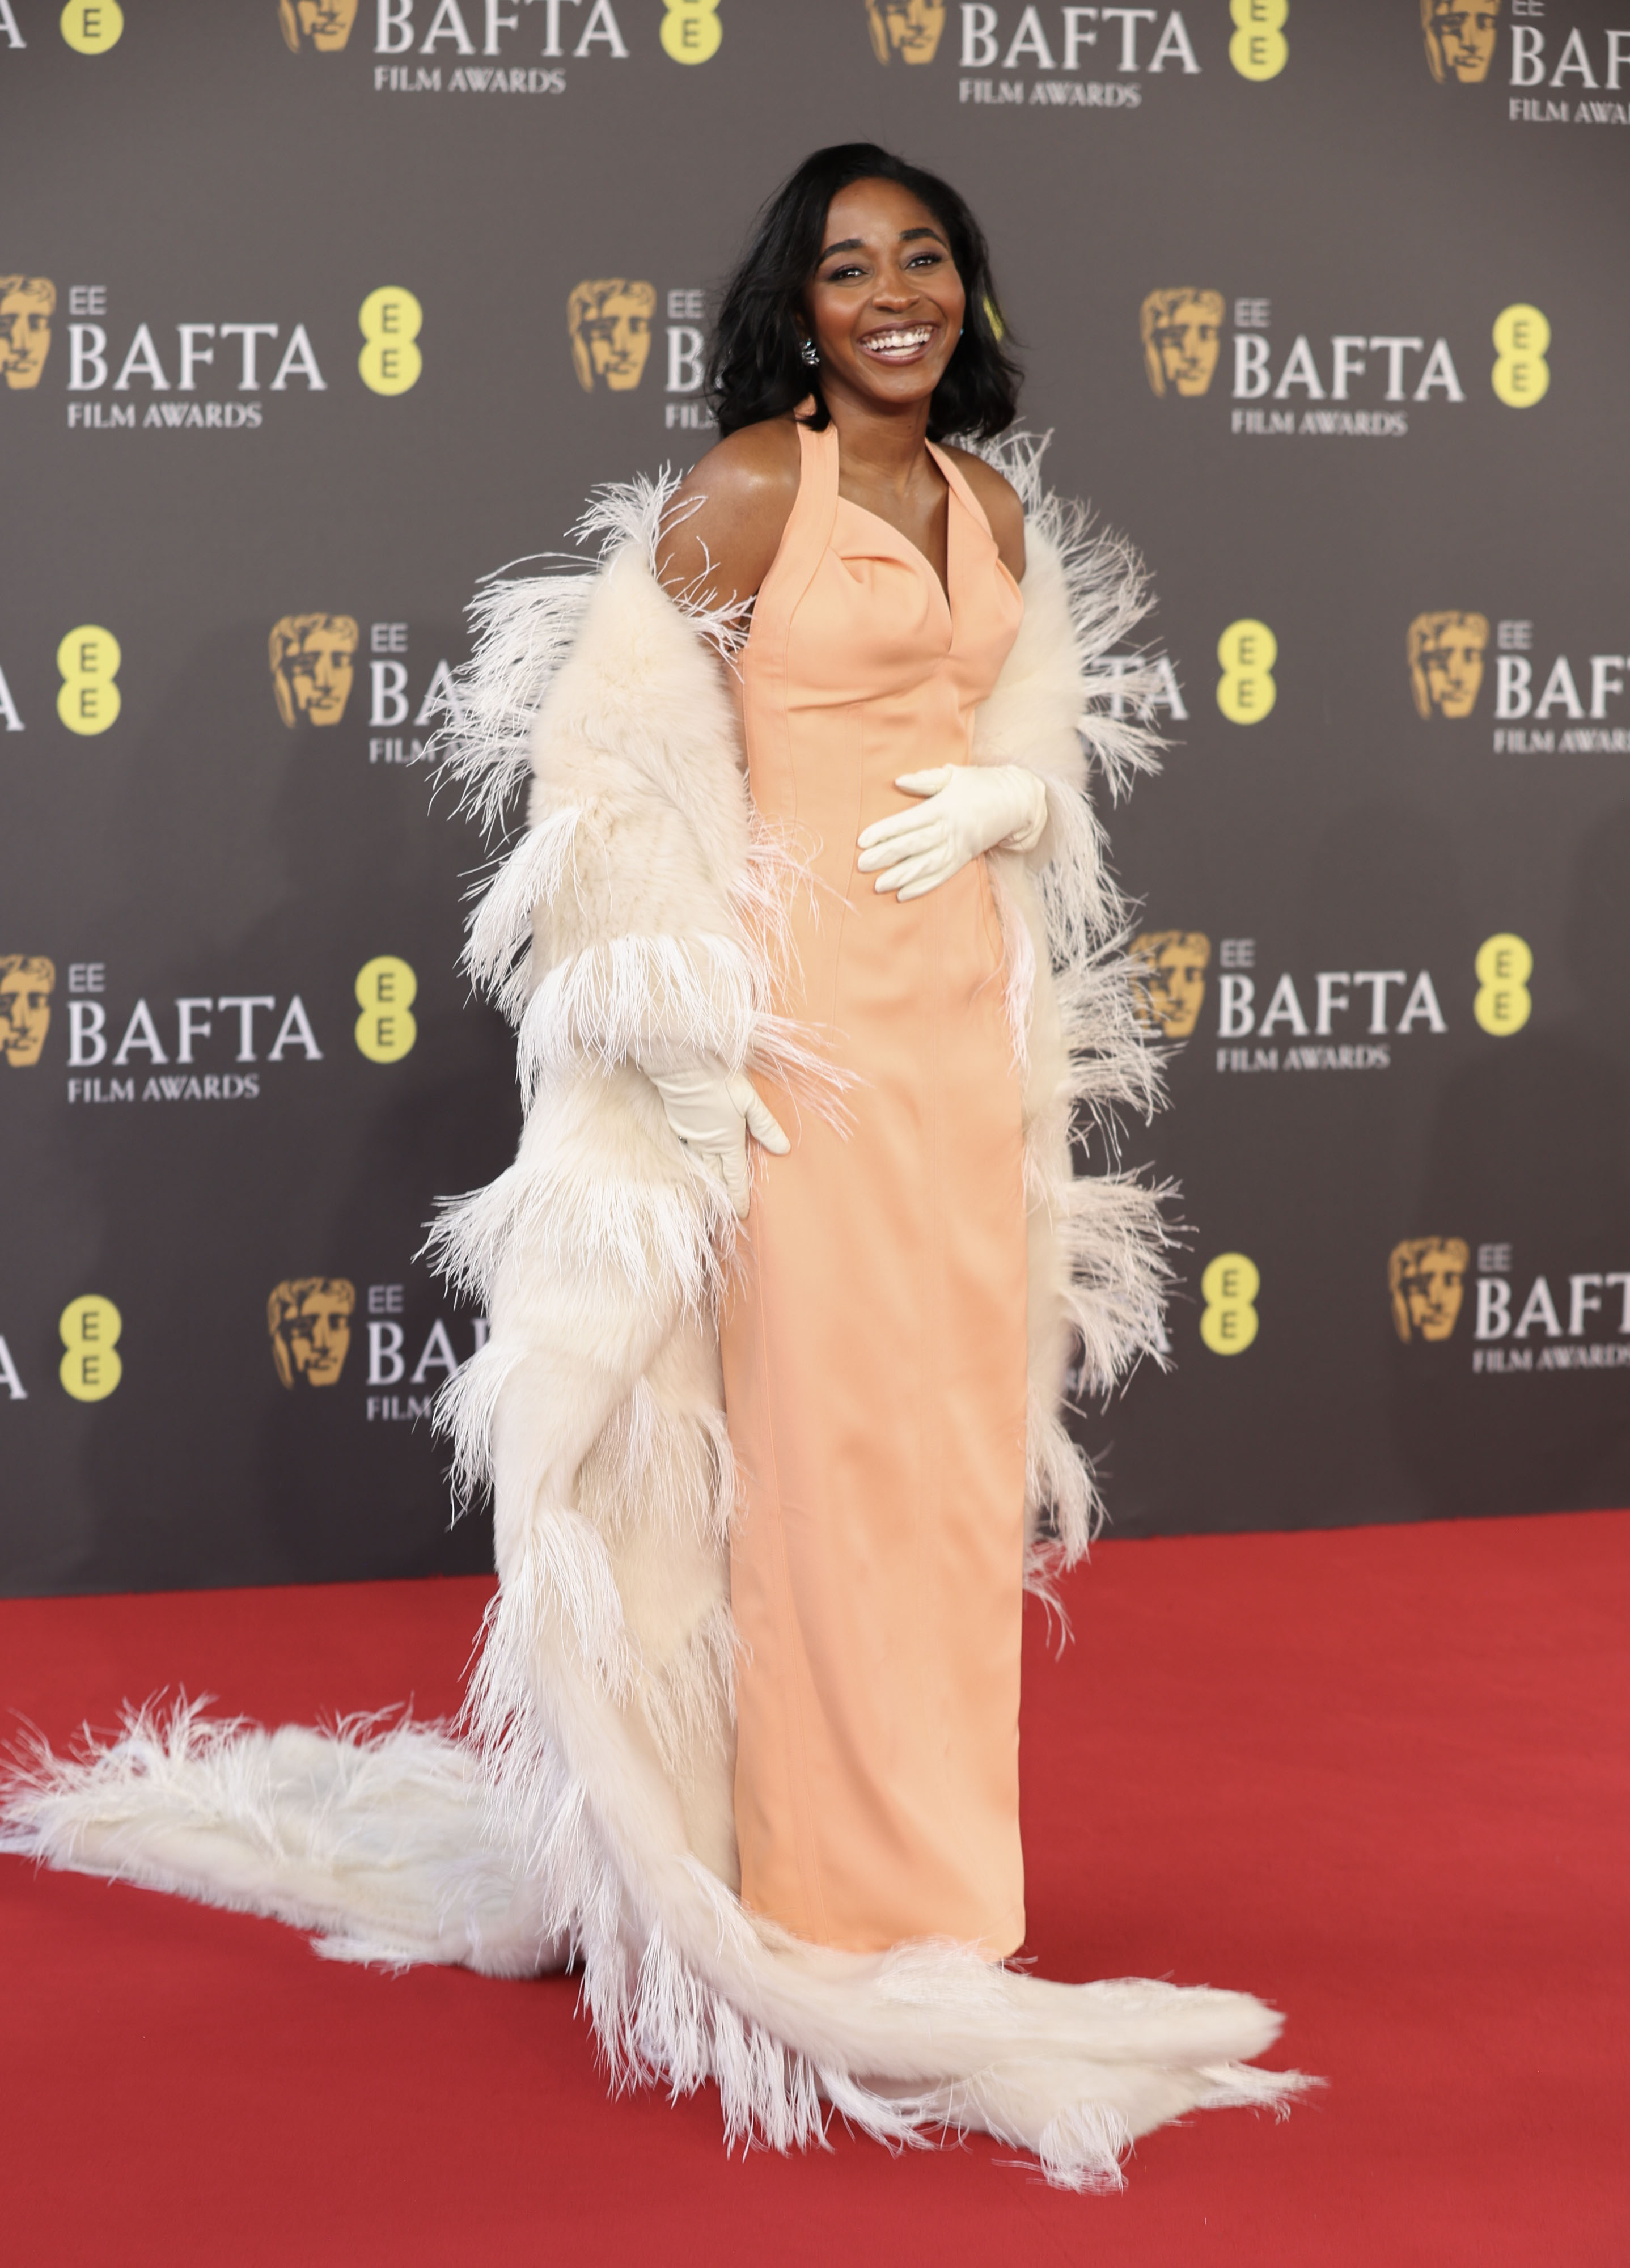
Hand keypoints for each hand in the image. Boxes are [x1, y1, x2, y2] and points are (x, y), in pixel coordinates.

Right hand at [639, 1057, 788, 1218]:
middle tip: (726, 1210)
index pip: (735, 1177)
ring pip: (701, 1163)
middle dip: (722, 1194)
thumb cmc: (719, 1081)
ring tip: (714, 1189)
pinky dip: (697, 1159)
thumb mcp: (750, 1102)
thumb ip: (766, 1126)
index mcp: (727, 1141)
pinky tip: (699, 1156)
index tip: (742, 1213)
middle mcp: (706, 1144)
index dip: (739, 1197)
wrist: (682, 1065)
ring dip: (709, 1178)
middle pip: (715, 1176)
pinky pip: (690, 1149)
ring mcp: (689, 1135)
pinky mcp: (678, 1123)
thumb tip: (783, 1149)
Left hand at [855, 764, 1047, 901]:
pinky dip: (923, 887)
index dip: (886, 831)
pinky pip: (942, 876)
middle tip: (861, 865)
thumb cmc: (980, 785)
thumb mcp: (954, 775)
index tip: (863, 840)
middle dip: (886, 856)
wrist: (1017, 803)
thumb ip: (926, 780)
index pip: (909, 821)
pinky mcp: (965, 859)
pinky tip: (903, 894)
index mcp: (944, 807)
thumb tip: (899, 781)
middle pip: (914, 846)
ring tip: (878, 885)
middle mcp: (950, 830)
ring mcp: (958, 848)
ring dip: (901, 877)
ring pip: (926, 866)